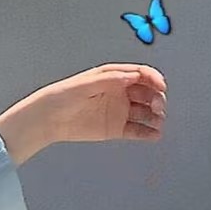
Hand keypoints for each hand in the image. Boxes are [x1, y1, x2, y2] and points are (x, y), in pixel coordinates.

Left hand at [35, 63, 166, 145]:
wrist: (49, 119)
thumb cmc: (62, 96)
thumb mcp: (84, 84)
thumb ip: (108, 80)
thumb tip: (131, 75)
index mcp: (114, 77)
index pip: (141, 74)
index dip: (154, 78)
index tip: (161, 86)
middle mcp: (120, 92)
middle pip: (148, 93)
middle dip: (157, 98)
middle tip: (157, 106)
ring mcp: (120, 111)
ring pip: (146, 112)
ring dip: (156, 116)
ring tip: (158, 123)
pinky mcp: (117, 128)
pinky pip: (138, 130)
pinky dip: (148, 133)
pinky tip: (155, 135)